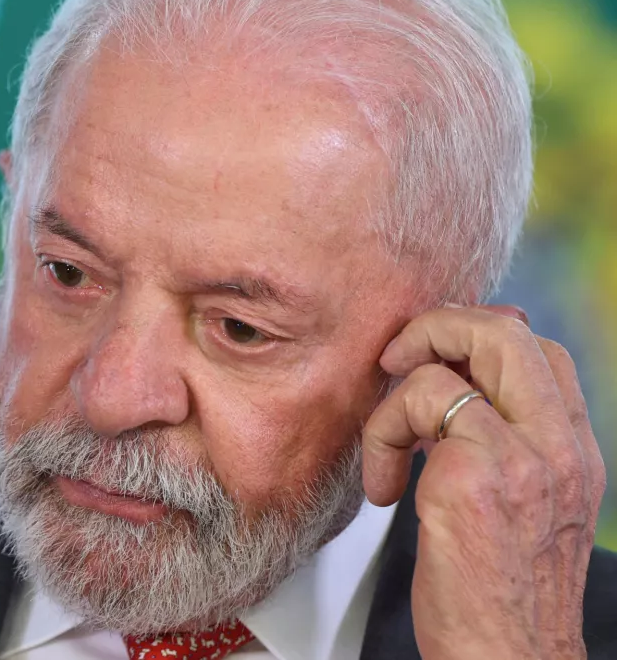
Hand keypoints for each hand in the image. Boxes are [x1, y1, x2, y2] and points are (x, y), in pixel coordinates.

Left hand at [361, 305, 605, 658]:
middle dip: (437, 327)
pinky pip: (414, 409)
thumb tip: (458, 385)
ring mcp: (518, 460)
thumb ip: (506, 442)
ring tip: (387, 452)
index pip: (541, 351)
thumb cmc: (505, 593)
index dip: (480, 335)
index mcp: (572, 450)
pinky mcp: (469, 481)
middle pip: (505, 333)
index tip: (436, 360)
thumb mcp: (524, 506)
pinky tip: (385, 490)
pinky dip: (381, 439)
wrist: (510, 659)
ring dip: (392, 404)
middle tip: (397, 360)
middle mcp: (556, 448)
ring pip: (444, 368)